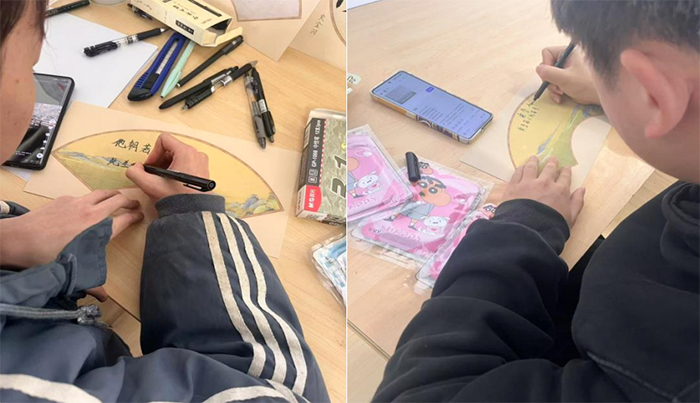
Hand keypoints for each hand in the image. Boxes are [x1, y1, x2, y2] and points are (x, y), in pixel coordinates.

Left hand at [0, 191, 143, 298]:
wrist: (18, 239)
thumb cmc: (46, 257)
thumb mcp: (72, 272)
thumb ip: (92, 284)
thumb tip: (104, 299)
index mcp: (98, 229)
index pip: (124, 218)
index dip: (135, 216)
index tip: (141, 215)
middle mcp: (91, 212)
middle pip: (117, 199)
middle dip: (128, 201)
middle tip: (134, 204)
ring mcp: (77, 202)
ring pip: (101, 193)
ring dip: (112, 194)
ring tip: (116, 198)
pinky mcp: (63, 199)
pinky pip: (84, 196)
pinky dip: (92, 198)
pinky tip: (86, 206)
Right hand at [126, 133, 209, 201]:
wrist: (193, 212)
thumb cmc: (175, 197)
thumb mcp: (150, 185)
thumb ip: (135, 172)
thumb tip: (135, 166)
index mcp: (186, 152)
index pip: (164, 140)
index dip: (153, 152)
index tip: (151, 167)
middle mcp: (196, 154)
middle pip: (171, 148)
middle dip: (159, 160)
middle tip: (154, 175)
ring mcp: (201, 162)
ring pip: (178, 156)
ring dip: (167, 166)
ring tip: (163, 180)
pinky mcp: (204, 170)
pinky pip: (187, 163)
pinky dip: (177, 170)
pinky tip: (172, 183)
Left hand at [502, 156, 584, 226]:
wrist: (527, 230)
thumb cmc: (552, 226)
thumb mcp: (570, 218)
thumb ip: (577, 202)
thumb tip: (582, 189)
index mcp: (560, 191)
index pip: (564, 177)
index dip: (565, 172)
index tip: (565, 168)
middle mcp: (545, 183)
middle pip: (549, 169)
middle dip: (552, 163)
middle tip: (552, 158)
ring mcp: (528, 183)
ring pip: (532, 168)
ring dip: (534, 161)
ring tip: (534, 158)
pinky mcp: (513, 187)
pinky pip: (517, 174)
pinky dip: (521, 169)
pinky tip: (521, 167)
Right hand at [535, 46, 599, 104]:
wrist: (601, 97)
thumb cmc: (586, 84)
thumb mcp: (564, 78)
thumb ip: (548, 72)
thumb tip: (538, 69)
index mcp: (568, 52)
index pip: (547, 52)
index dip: (545, 64)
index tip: (550, 76)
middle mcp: (567, 58)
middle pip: (547, 66)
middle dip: (549, 80)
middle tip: (557, 88)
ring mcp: (568, 69)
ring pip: (550, 76)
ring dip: (552, 87)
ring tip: (560, 94)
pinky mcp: (568, 78)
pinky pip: (555, 82)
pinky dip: (556, 91)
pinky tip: (561, 97)